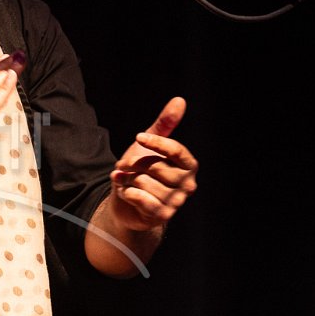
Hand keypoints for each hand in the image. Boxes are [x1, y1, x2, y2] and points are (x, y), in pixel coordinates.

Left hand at [106, 96, 198, 232]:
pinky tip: (126, 193)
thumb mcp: (150, 144)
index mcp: (188, 165)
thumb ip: (165, 124)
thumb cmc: (141, 170)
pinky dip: (127, 194)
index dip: (155, 143)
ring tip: (128, 182)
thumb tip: (179, 100)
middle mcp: (187, 184)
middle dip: (134, 165)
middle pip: (155, 167)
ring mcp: (176, 201)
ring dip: (128, 181)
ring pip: (145, 182)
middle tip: (128, 168)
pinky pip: (141, 199)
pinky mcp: (162, 215)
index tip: (139, 137)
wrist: (126, 200)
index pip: (176, 150)